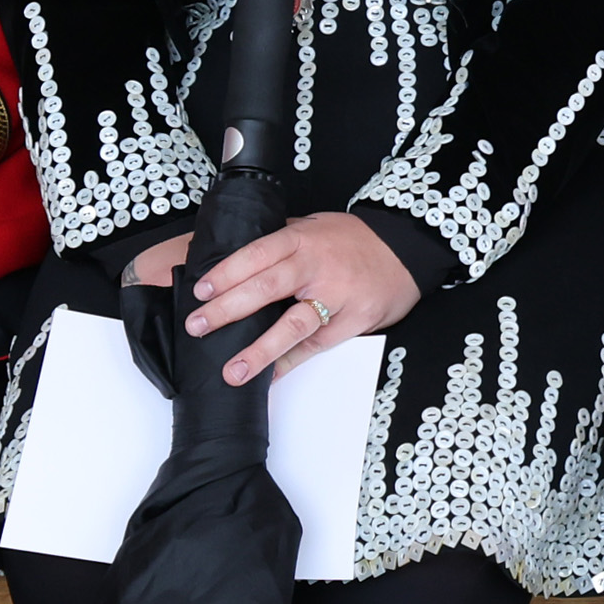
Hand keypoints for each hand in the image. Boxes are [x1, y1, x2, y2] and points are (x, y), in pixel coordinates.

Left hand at [184, 210, 423, 389]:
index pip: (257, 255)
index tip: (201, 291)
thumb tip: (233, 259)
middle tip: (198, 326)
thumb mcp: (315, 227)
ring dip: (259, 350)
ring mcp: (337, 297)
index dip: (226, 273)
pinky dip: (290, 363)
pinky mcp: (353, 322)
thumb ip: (280, 242)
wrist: (406, 250)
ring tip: (233, 371)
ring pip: (293, 325)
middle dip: (227, 310)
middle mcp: (317, 267)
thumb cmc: (355, 241)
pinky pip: (315, 346)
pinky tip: (270, 376)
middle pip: (267, 288)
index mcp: (303, 240)